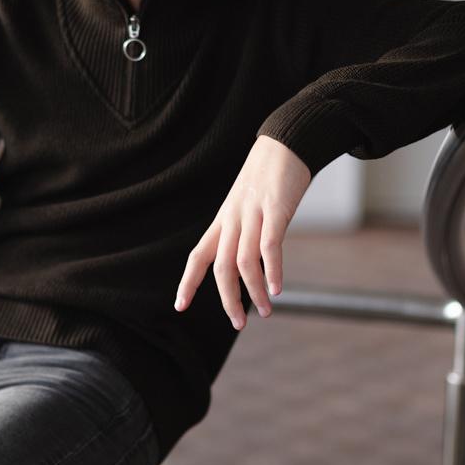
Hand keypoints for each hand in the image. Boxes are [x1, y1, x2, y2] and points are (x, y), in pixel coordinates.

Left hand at [174, 135, 311, 329]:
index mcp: (223, 219)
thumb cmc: (268, 175)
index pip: (198, 255)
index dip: (188, 282)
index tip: (179, 306)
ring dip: (253, 291)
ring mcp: (253, 213)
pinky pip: (269, 245)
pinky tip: (277, 288)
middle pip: (220, 267)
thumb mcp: (248, 204)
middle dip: (227, 299)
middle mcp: (232, 219)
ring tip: (266, 311)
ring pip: (243, 261)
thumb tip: (250, 263)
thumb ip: (246, 231)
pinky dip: (272, 270)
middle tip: (238, 324)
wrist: (286, 141)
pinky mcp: (275, 208)